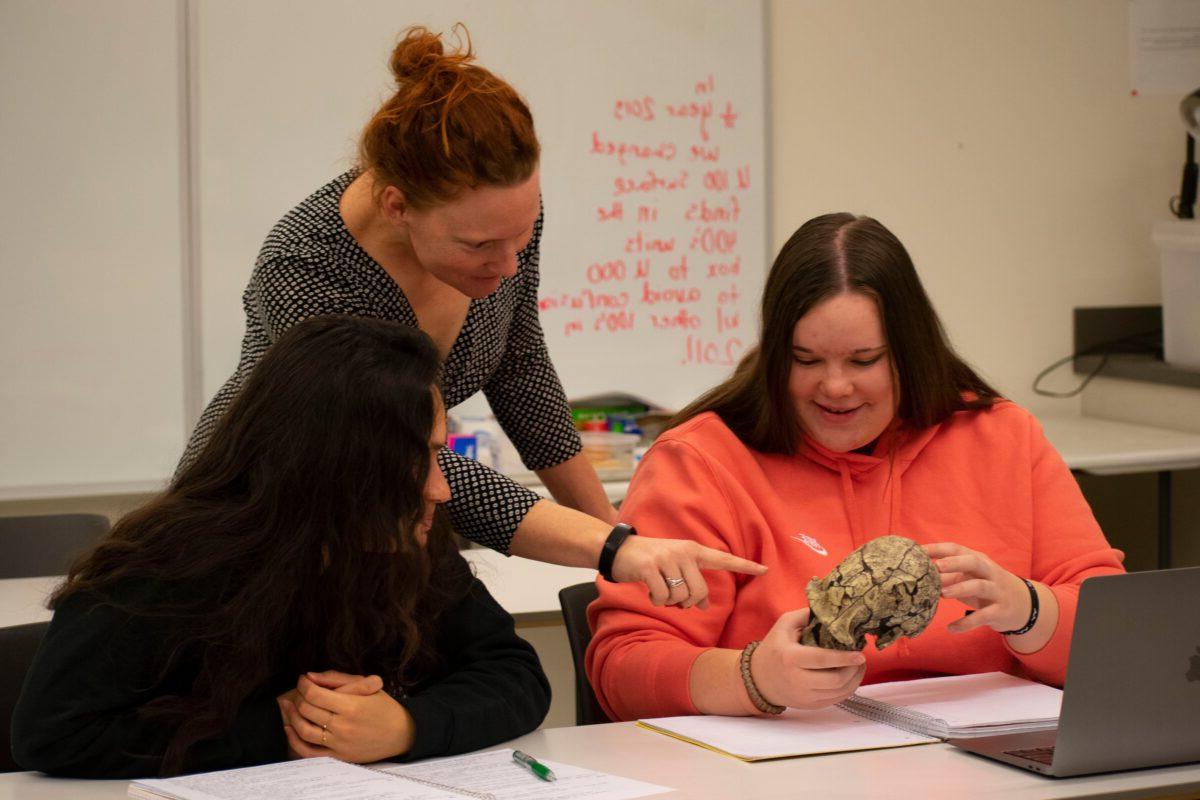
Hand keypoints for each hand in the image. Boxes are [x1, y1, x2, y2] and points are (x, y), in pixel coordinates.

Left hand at [277, 672, 414, 762]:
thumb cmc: (384, 707)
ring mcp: (339, 743)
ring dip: (291, 716)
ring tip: (288, 705)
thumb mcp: (367, 685)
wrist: (401, 734)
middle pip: (307, 710)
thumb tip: (309, 676)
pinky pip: (308, 752)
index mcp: (351, 706)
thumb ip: (337, 678)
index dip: (304, 685)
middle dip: (298, 696)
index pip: (315, 694)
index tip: (303, 680)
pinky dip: (294, 740)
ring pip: (304, 730)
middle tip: (300, 690)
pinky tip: (290, 728)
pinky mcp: (338, 756)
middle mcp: (343, 726)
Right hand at [611, 535, 766, 609]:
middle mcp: (683, 552)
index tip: (765, 569)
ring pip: (680, 596)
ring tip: (660, 591)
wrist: (620, 550)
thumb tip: (703, 605)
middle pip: (698, 591)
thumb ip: (691, 583)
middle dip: (687, 602)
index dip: (745, 565)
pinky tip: (651, 593)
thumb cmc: (652, 561)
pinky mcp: (650, 567)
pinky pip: (662, 597)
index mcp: (693, 550)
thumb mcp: (675, 567)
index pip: (724, 558)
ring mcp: (666, 558)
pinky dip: (657, 601)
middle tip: (675, 599)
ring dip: (669, 602)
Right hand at [750, 609, 865, 710]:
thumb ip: (806, 615)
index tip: (860, 653)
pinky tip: (850, 677)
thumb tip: (831, 611)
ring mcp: (805, 696)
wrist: (758, 679)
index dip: (844, 658)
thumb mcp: (784, 624)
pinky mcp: (811, 705)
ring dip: (855, 679)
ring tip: (859, 666)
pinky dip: (848, 688)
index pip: (822, 660)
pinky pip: (837, 699)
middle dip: (854, 669)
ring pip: (840, 692)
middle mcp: (798, 680)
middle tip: (861, 658)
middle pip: (835, 680)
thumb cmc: (774, 648)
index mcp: (790, 658)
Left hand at [924, 542, 1032, 632]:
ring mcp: (997, 591)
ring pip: (979, 586)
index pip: (957, 549)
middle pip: (973, 562)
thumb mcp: (970, 578)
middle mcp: (989, 572)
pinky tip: (951, 628)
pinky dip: (966, 623)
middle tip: (936, 568)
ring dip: (960, 589)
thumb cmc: (987, 587)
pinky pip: (983, 616)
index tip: (918, 550)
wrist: (1024, 605)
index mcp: (978, 560)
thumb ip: (949, 575)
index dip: (938, 549)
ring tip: (942, 594)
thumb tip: (919, 575)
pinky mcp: (1001, 610)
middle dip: (955, 563)